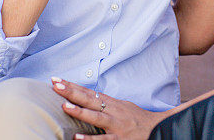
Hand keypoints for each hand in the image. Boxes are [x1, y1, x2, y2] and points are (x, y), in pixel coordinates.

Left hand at [51, 78, 170, 139]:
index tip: (56, 79)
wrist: (158, 128)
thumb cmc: (137, 119)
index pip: (88, 92)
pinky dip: (89, 139)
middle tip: (55, 84)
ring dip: (80, 111)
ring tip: (64, 106)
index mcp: (111, 103)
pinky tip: (76, 137)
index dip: (72, 86)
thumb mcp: (122, 106)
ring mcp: (115, 125)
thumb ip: (105, 103)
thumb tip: (89, 96)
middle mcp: (112, 111)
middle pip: (89, 99)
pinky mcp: (119, 139)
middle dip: (71, 92)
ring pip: (95, 117)